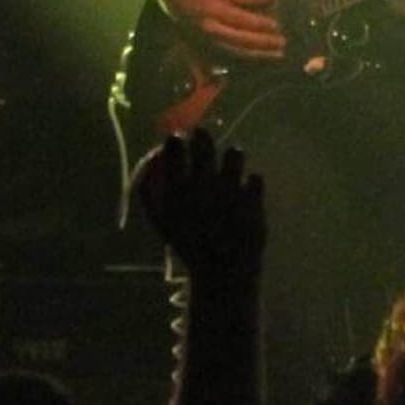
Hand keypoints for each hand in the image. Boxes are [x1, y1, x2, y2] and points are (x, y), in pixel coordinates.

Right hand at [129, 130, 265, 282]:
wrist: (222, 269)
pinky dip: (250, 183)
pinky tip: (246, 194)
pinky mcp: (253, 198)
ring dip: (231, 155)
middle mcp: (203, 185)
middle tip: (202, 136)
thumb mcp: (161, 221)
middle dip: (202, 135)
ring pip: (235, 152)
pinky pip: (255, 177)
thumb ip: (149, 190)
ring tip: (229, 162)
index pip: (173, 149)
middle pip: (204, 143)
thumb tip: (150, 159)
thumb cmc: (188, 243)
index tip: (178, 137)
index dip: (176, 138)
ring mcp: (230, 190)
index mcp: (177, 191)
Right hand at [167, 0, 286, 61]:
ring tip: (278, 55)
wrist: (178, 1)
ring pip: (236, 52)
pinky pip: (230, 58)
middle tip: (282, 43)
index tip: (277, 25)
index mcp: (215, 11)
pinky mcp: (206, 50)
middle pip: (240, 39)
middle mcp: (211, 29)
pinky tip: (262, 59)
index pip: (241, 20)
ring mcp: (207, 42)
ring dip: (258, 55)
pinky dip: (247, 60)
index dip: (260, 23)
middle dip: (263, 42)